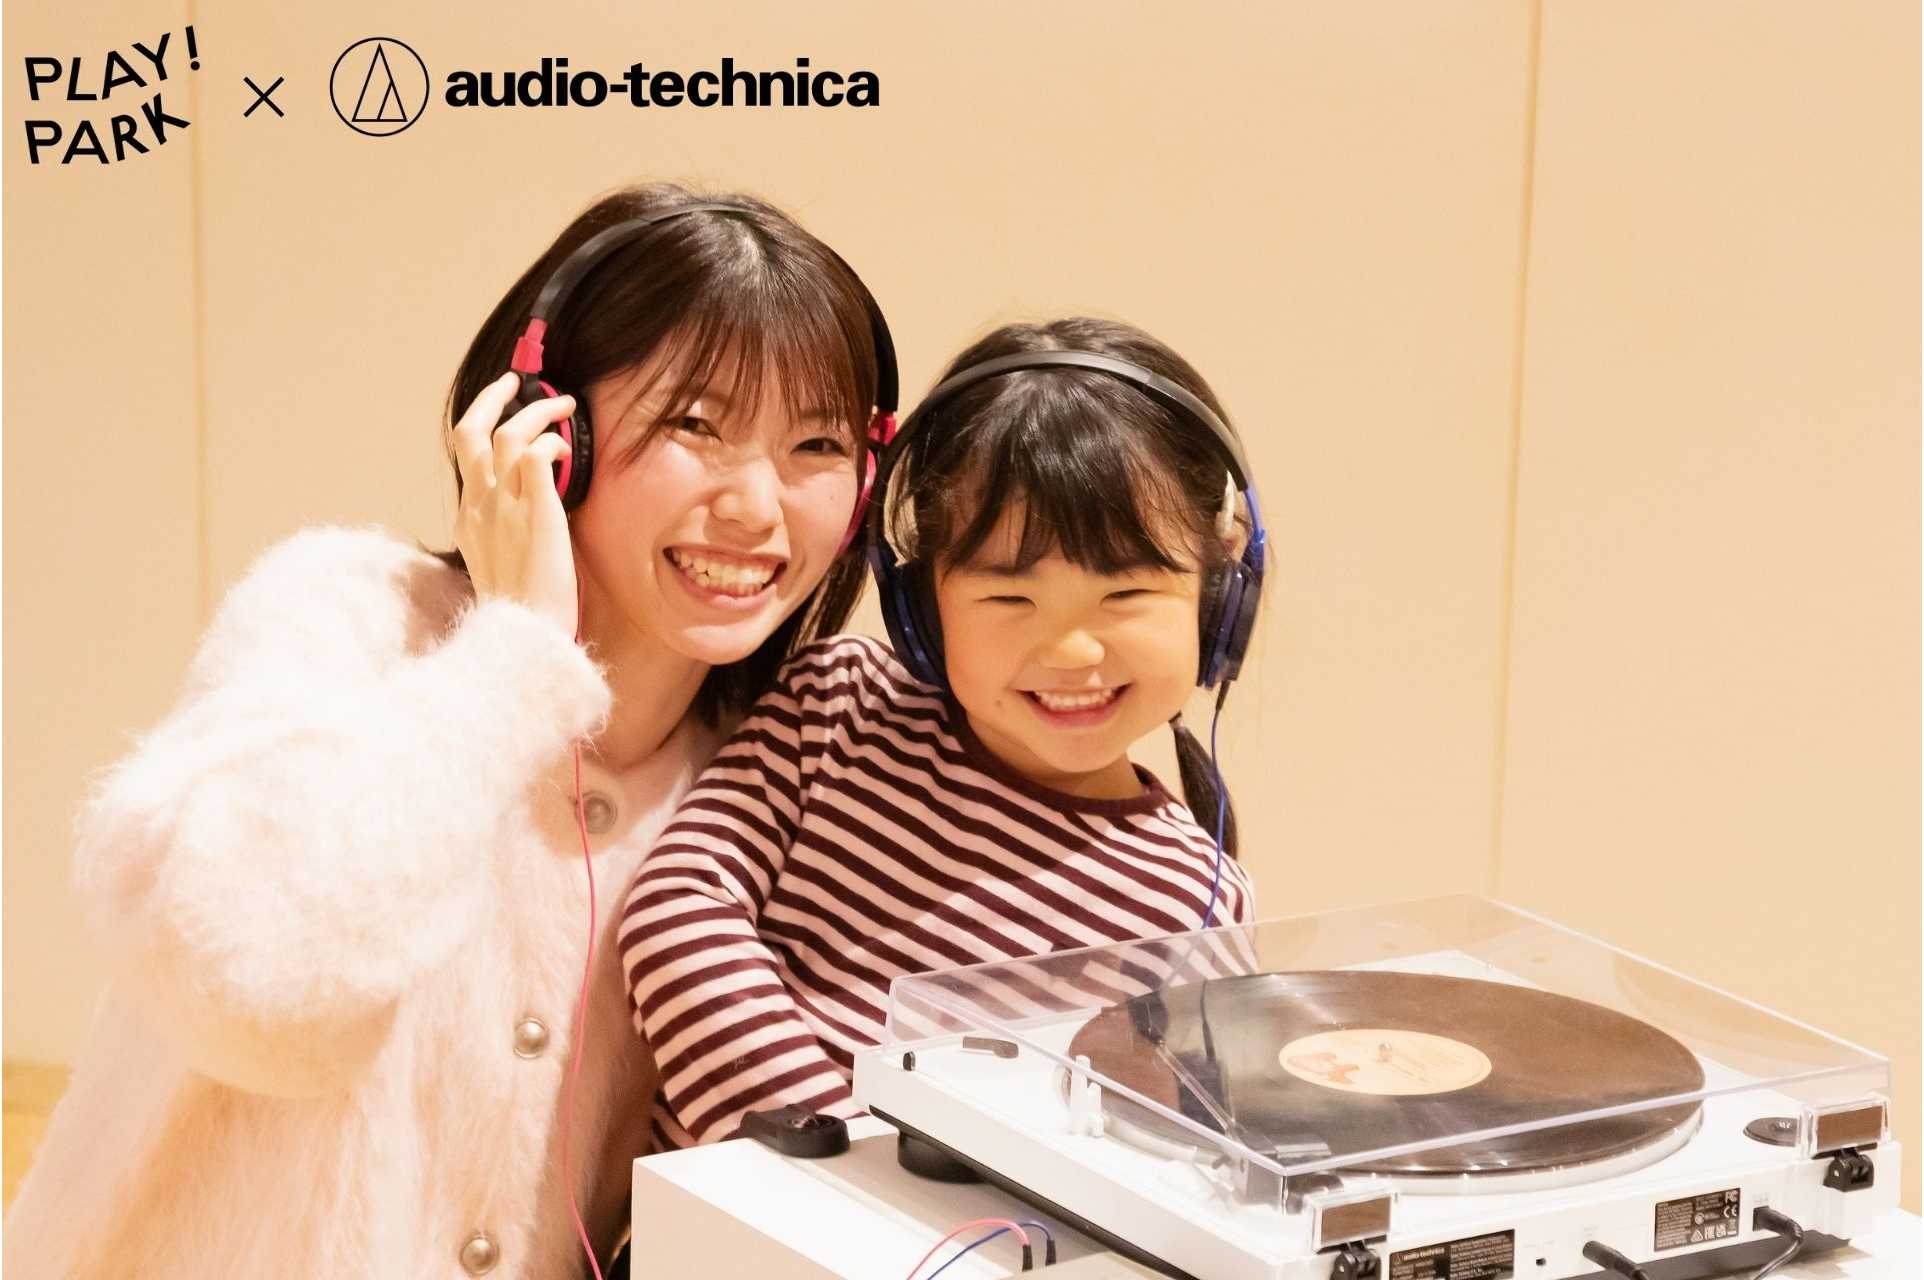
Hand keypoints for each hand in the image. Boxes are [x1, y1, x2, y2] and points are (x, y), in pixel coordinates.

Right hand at [449, 371, 579, 636]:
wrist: (525, 635)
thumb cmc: (525, 610)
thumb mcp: (503, 566)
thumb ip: (509, 533)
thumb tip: (534, 511)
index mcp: (468, 520)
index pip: (468, 456)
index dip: (486, 425)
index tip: (506, 415)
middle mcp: (478, 506)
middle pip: (469, 431)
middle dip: (492, 396)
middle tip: (517, 381)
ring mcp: (503, 506)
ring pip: (508, 432)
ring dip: (538, 410)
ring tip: (566, 406)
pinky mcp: (535, 512)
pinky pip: (536, 454)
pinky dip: (552, 442)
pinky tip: (567, 450)